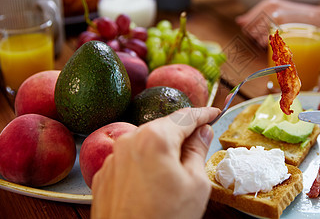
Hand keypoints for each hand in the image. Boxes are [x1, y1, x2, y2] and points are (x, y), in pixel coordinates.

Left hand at [91, 107, 219, 218]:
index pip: (185, 117)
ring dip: (163, 150)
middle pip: (163, 128)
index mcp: (154, 138)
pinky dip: (145, 164)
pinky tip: (155, 183)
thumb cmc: (165, 218)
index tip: (214, 113)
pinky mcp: (104, 176)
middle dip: (182, 134)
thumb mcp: (195, 183)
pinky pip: (131, 160)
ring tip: (177, 172)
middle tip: (201, 142)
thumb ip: (199, 150)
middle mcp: (129, 141)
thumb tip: (203, 132)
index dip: (204, 114)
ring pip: (146, 144)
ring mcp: (113, 159)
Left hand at [235, 0, 312, 46]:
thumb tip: (239, 21)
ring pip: (256, 38)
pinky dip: (268, 47)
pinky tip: (278, 43)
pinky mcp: (282, 30)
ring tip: (277, 39)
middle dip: (256, 38)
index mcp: (268, 3)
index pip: (246, 21)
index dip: (251, 31)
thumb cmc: (302, 18)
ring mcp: (276, 19)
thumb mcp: (281, 11)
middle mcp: (270, 9)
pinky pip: (264, 43)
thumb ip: (259, 15)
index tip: (261, 33)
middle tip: (272, 37)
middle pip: (249, 31)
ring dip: (262, 43)